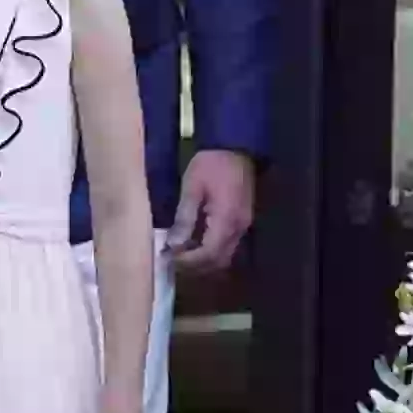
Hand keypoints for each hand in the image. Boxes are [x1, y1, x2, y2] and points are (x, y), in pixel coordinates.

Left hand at [166, 149, 255, 271]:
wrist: (237, 146)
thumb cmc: (211, 164)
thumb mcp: (192, 187)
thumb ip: (184, 218)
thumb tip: (174, 245)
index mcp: (227, 219)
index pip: (208, 254)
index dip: (188, 261)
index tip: (168, 259)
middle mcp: (239, 228)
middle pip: (218, 261)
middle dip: (195, 266)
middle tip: (172, 260)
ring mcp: (244, 226)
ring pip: (225, 256)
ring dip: (203, 261)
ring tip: (180, 254)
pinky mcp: (243, 221)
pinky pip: (228, 245)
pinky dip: (211, 251)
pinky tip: (193, 244)